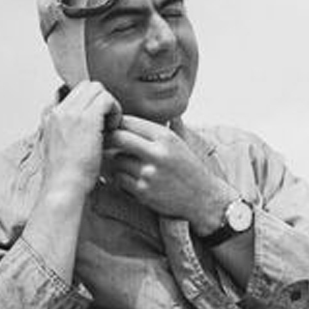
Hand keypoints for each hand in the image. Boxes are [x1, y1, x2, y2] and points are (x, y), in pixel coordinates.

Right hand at [39, 81, 121, 197]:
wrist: (64, 187)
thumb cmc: (67, 177)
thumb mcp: (61, 151)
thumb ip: (68, 135)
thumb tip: (85, 132)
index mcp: (51, 118)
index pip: (74, 94)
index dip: (90, 104)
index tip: (98, 122)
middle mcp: (58, 111)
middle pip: (86, 86)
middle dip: (101, 101)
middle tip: (106, 124)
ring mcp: (70, 113)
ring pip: (97, 89)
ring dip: (109, 105)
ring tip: (109, 128)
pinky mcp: (86, 118)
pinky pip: (106, 98)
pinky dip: (114, 111)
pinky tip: (112, 130)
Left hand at [105, 116, 232, 230]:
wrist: (203, 199)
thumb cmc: (189, 168)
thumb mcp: (181, 142)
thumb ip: (165, 126)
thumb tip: (151, 110)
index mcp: (166, 137)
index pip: (129, 122)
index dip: (117, 123)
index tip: (112, 127)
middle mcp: (158, 153)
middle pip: (118, 138)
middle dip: (108, 138)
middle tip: (104, 141)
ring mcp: (149, 173)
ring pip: (117, 160)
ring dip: (118, 162)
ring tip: (129, 165)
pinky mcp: (143, 191)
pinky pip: (120, 180)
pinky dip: (122, 179)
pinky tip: (134, 180)